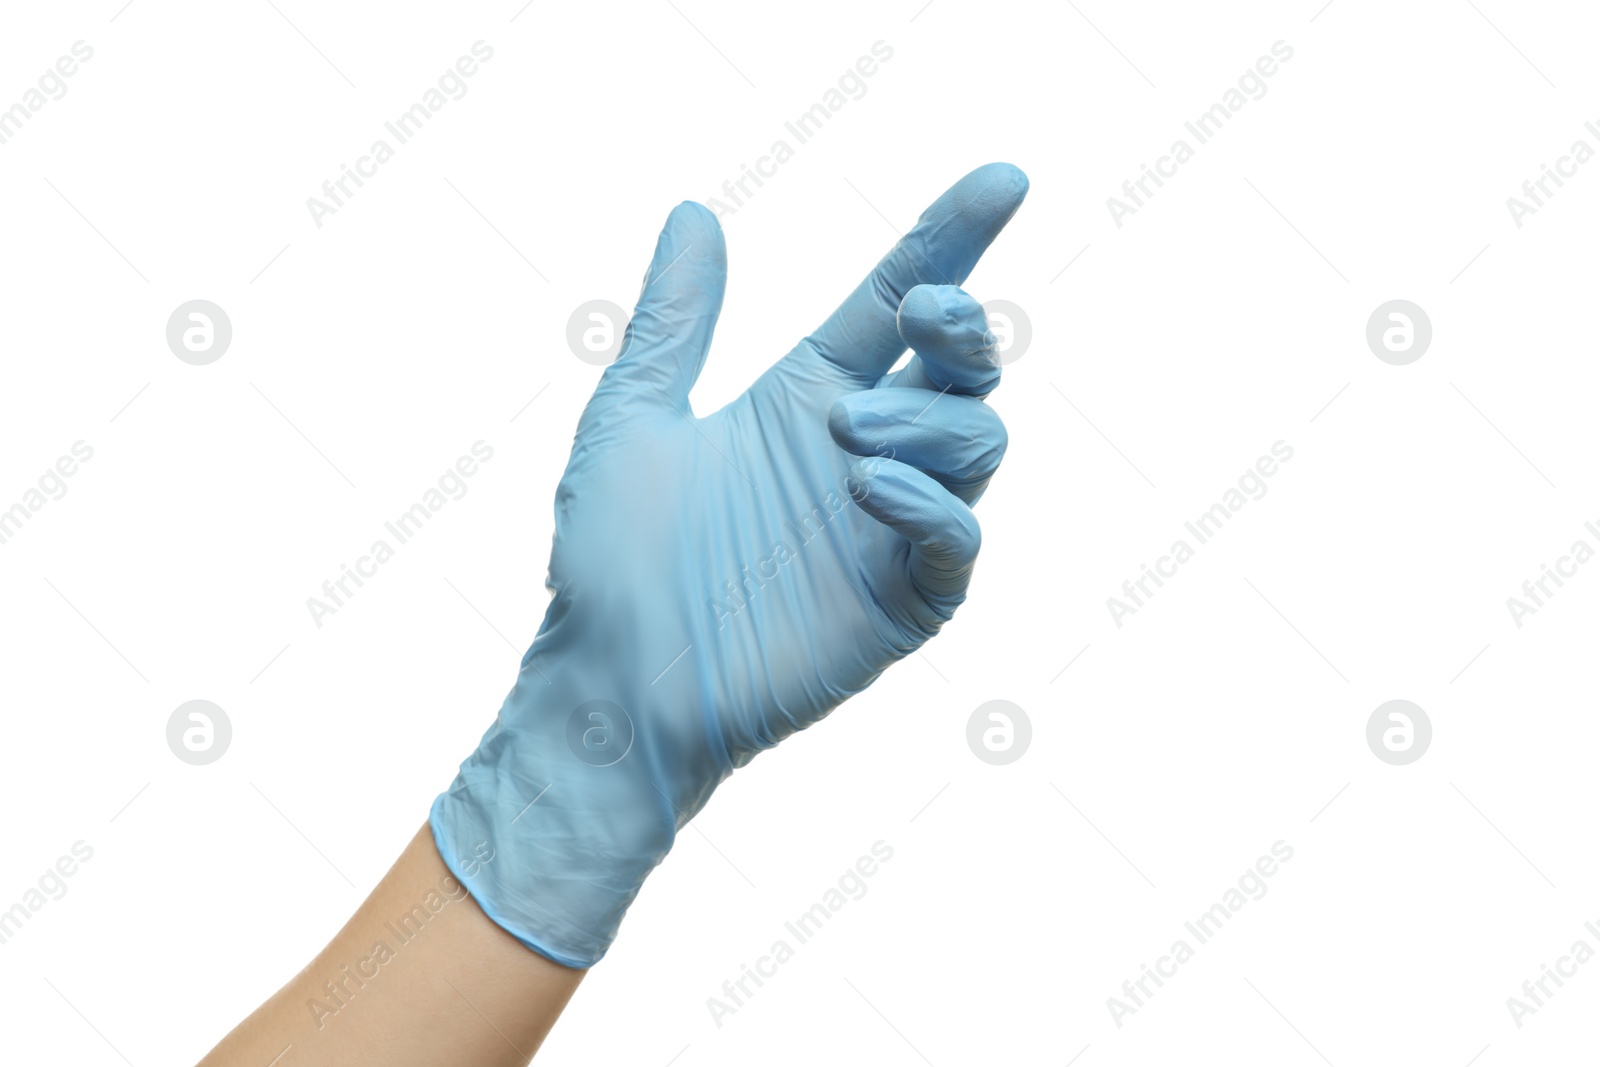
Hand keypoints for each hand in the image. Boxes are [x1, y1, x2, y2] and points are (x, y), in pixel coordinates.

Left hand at [431, 162, 1028, 966]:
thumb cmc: (613, 561)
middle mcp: (863, 452)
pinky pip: (955, 540)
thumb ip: (673, 323)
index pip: (896, 302)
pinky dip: (932, 502)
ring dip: (932, 418)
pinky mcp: (901, 601)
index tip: (1002, 179)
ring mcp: (888, 527)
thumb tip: (691, 211)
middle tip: (922, 314)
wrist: (611, 681)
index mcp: (808, 399)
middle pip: (962, 365)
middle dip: (963, 324)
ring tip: (850, 433)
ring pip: (978, 441)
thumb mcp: (632, 420)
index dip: (952, 240)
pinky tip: (872, 485)